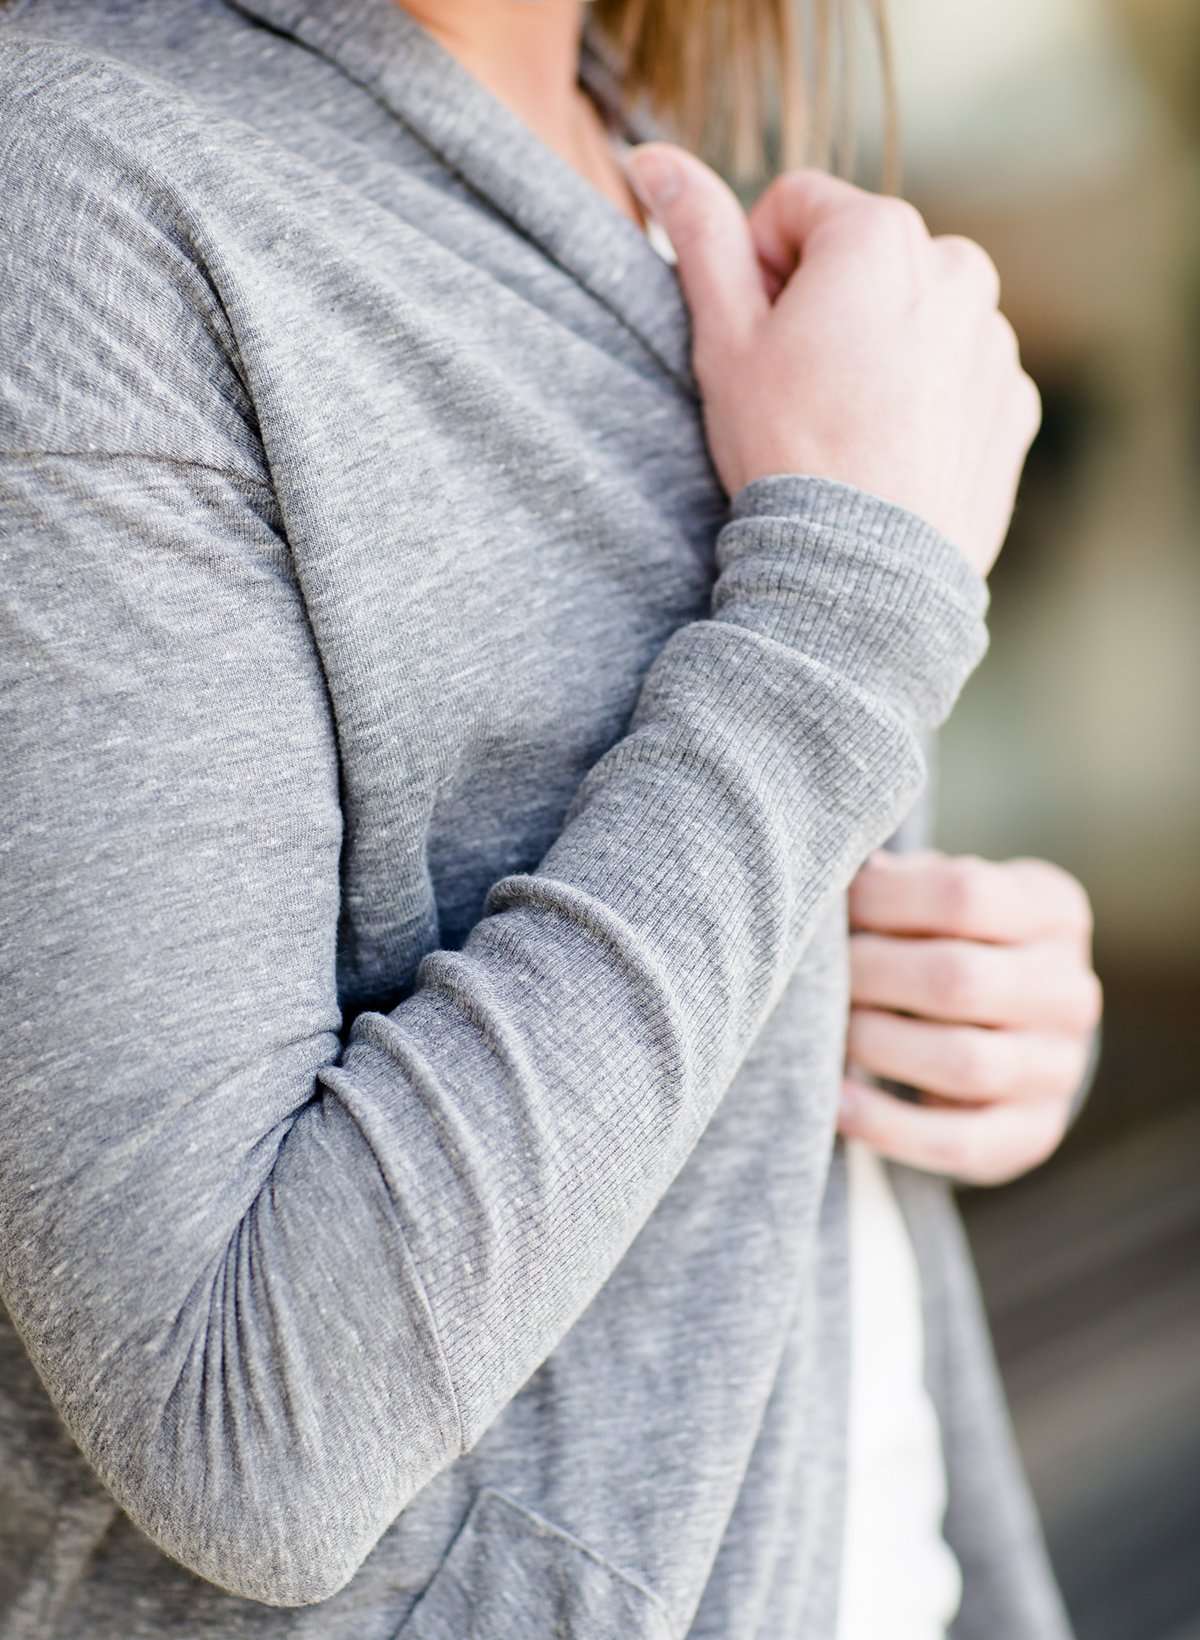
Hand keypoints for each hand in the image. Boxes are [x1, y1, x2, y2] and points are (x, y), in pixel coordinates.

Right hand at [623, 143, 1040, 576]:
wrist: (862, 574)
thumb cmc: (786, 451)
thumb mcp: (723, 340)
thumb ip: (698, 237)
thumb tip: (654, 161)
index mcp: (880, 234)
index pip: (795, 206)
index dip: (757, 268)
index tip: (754, 337)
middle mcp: (957, 267)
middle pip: (863, 258)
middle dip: (824, 305)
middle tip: (794, 389)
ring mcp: (994, 339)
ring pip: (914, 315)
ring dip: (877, 349)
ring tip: (842, 427)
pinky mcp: (1012, 403)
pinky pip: (957, 376)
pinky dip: (924, 400)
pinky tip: (886, 453)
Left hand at [838, 849, 1101, 1185]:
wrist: (1010, 1027)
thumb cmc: (952, 938)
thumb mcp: (945, 895)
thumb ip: (906, 884)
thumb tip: (852, 879)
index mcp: (1053, 911)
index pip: (965, 894)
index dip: (884, 900)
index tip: (837, 905)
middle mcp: (1071, 991)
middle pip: (960, 979)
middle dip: (871, 974)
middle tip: (821, 973)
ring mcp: (1059, 1069)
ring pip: (965, 1062)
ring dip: (878, 1045)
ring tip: (830, 1030)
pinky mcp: (1032, 1134)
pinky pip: (958, 1141)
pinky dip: (887, 1125)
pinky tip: (835, 1104)